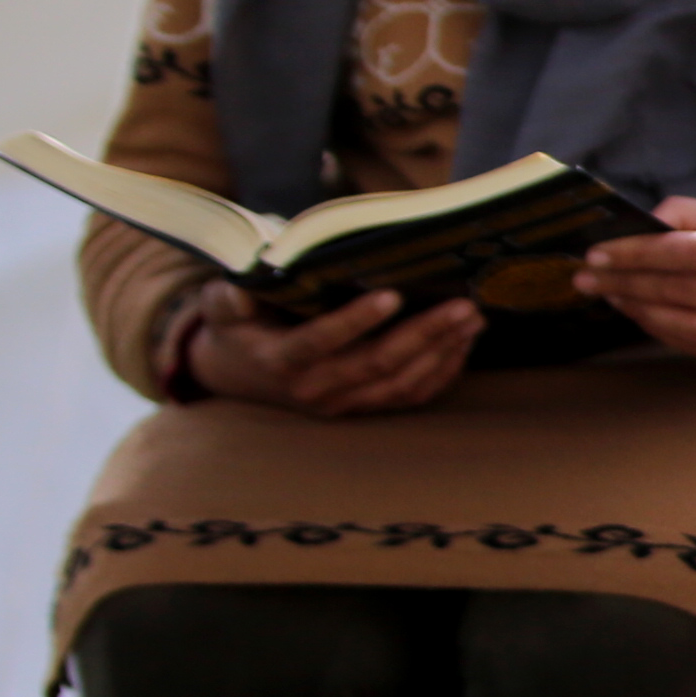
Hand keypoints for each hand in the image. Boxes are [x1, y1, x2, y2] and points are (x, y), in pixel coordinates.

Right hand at [179, 279, 477, 416]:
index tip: (393, 294)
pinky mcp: (362, 408)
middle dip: (424, 334)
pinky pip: (410, 397)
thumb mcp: (222, 308)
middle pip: (377, 365)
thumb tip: (240, 288)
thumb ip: (228, 297)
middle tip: (463, 305)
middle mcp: (314, 389)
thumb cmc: (238, 326)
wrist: (238, 375)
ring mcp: (342, 404)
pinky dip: (442, 372)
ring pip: (401, 384)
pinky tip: (464, 343)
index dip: (356, 321)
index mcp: (280, 360)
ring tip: (472, 318)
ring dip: (442, 352)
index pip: (321, 342)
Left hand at [579, 198, 695, 371]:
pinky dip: (668, 334)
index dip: (635, 254)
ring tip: (612, 296)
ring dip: (640, 313)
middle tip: (587, 277)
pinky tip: (646, 316)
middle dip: (626, 284)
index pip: (686, 254)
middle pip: (681, 293)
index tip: (597, 253)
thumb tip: (644, 218)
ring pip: (687, 328)